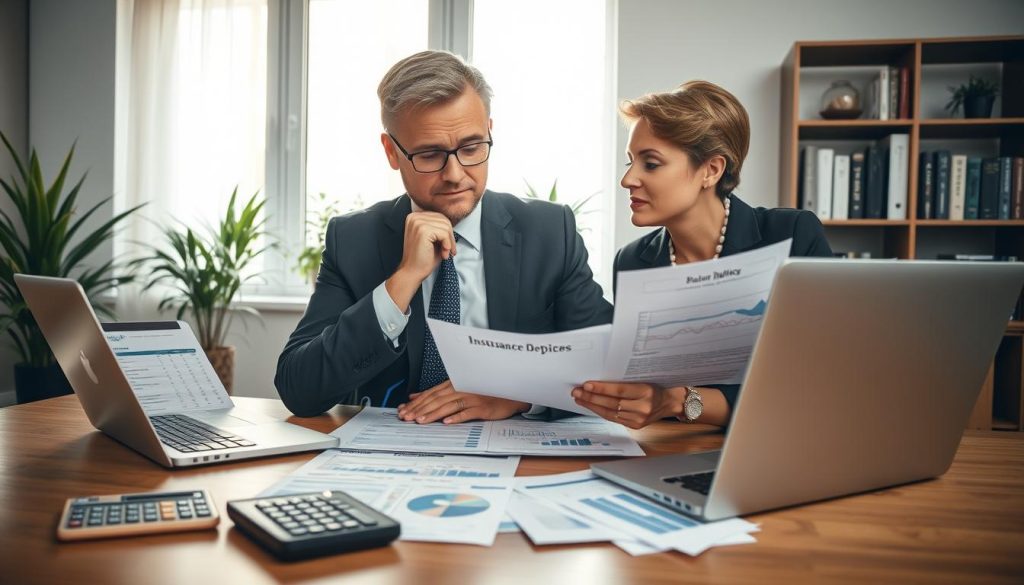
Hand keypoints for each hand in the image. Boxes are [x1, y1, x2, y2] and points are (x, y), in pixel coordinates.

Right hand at [385, 211, 457, 311]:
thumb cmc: (423, 257)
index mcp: (415, 216)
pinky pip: (444, 233)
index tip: (449, 245)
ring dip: (450, 242)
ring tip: (445, 253)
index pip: (439, 217)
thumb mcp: (432, 239)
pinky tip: (443, 254)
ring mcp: (418, 223)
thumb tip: (453, 222)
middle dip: (450, 236)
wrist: (412, 272)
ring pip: (446, 226)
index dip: (447, 232)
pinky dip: (448, 245)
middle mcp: (414, 217)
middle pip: (444, 220)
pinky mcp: (423, 230)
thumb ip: (439, 228)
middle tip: (449, 251)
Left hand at [396, 380, 528, 423]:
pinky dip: (457, 417)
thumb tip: (416, 396)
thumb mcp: (458, 389)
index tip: (404, 411)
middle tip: (407, 418)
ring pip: (448, 405)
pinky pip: (467, 412)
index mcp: (454, 385)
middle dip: (420, 409)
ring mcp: (472, 398)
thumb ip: (436, 393)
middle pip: (436, 399)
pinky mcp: (482, 407)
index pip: (430, 394)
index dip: (416, 403)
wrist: (508, 393)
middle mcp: (461, 389)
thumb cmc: (483, 392)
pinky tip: (447, 422)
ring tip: (421, 421)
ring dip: (434, 413)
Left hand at [571, 381, 686, 428]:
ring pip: (611, 413)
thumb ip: (625, 382)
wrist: (670, 403)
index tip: (586, 384)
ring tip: (580, 399)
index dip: (601, 388)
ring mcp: (639, 418)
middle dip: (592, 397)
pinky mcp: (636, 426)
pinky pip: (614, 419)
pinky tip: (592, 406)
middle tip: (577, 391)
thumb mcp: (644, 379)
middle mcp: (643, 407)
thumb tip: (599, 380)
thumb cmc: (656, 387)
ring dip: (593, 406)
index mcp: (646, 392)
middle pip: (612, 403)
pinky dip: (601, 412)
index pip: (619, 390)